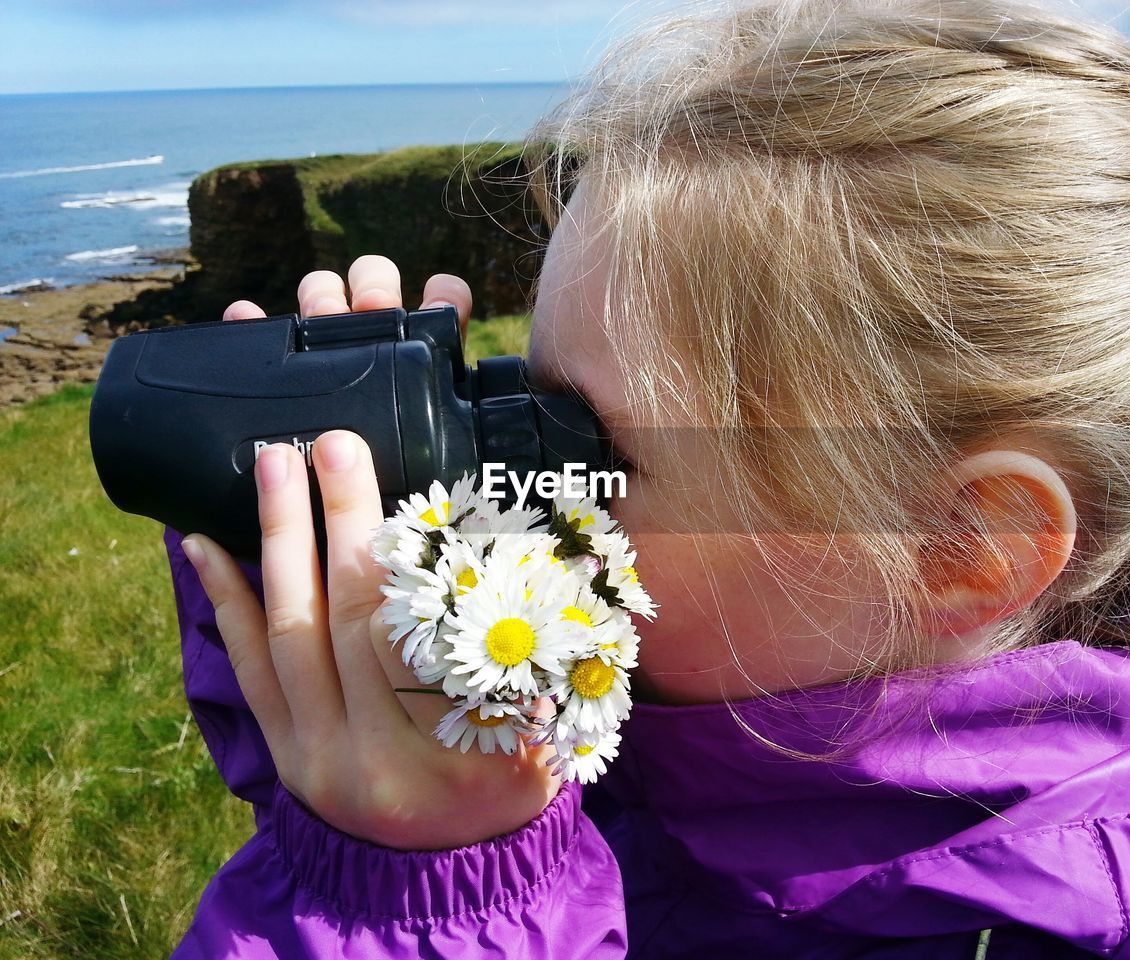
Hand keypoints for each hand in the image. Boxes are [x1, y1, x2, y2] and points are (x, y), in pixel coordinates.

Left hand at [183, 257, 560, 850]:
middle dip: (336, 523)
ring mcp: (311, 758)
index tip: (401, 485)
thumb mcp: (540, 746)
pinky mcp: (280, 753)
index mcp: (440, 756)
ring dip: (278, 542)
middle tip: (329, 442)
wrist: (443, 873)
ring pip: (287, 636)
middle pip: (343, 621)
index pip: (412, 642)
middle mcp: (364, 759)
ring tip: (274, 464)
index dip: (401, 558)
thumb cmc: (506, 791)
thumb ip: (531, 672)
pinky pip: (248, 671)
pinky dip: (227, 603)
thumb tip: (549, 571)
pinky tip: (204, 544)